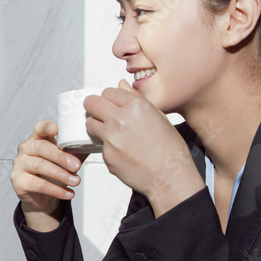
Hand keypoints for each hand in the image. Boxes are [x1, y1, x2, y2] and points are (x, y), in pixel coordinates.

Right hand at [11, 120, 85, 231]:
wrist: (42, 196)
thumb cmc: (54, 172)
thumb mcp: (67, 159)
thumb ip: (75, 149)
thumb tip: (95, 141)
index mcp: (36, 138)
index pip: (39, 128)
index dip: (46, 127)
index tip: (56, 129)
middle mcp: (25, 149)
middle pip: (41, 148)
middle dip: (61, 157)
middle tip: (77, 166)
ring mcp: (19, 164)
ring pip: (40, 166)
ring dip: (61, 175)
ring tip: (76, 181)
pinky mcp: (18, 181)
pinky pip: (38, 185)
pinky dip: (56, 190)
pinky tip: (68, 193)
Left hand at [85, 81, 203, 216]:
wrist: (170, 177)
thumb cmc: (169, 149)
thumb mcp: (159, 116)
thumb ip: (136, 98)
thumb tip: (121, 84)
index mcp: (136, 106)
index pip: (108, 92)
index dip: (108, 98)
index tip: (110, 104)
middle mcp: (121, 119)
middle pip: (91, 103)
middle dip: (93, 106)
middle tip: (98, 113)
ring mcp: (111, 138)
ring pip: (90, 124)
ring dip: (96, 126)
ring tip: (110, 133)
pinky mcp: (107, 156)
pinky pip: (99, 146)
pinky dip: (107, 147)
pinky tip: (123, 152)